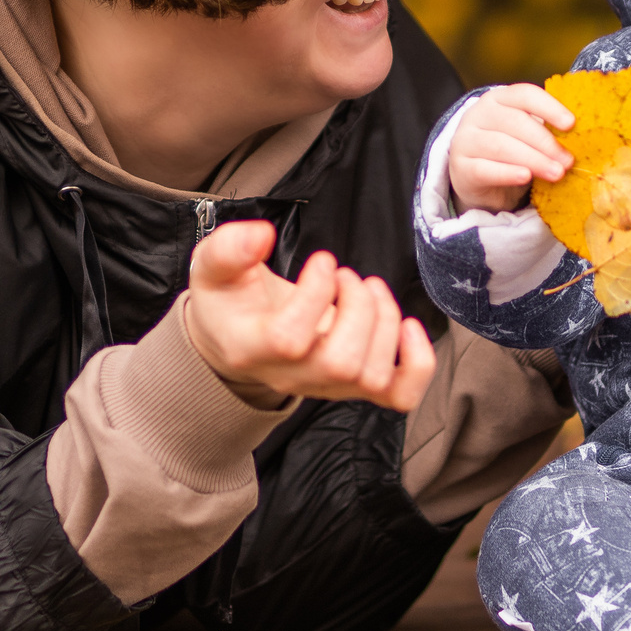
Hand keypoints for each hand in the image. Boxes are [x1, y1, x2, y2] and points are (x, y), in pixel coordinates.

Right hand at [181, 221, 436, 412]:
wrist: (236, 338)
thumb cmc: (229, 300)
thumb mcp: (213, 267)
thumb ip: (228, 248)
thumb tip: (261, 235)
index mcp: (252, 350)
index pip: (290, 340)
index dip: (314, 294)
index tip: (322, 261)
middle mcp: (291, 378)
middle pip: (341, 364)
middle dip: (358, 308)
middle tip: (347, 276)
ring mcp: (327, 387)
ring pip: (373, 376)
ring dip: (384, 321)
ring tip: (366, 288)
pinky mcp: (356, 386)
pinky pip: (400, 395)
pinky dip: (418, 362)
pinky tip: (407, 326)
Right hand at [446, 84, 575, 214]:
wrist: (476, 178)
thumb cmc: (510, 151)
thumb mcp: (526, 135)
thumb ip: (547, 130)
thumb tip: (582, 137)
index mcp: (499, 99)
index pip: (525, 95)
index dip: (549, 107)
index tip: (571, 124)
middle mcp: (479, 114)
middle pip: (515, 122)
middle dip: (546, 142)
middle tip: (568, 160)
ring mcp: (465, 140)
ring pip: (501, 146)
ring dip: (534, 160)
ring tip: (556, 173)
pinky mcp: (460, 167)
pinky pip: (484, 169)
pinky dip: (507, 173)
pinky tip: (525, 177)